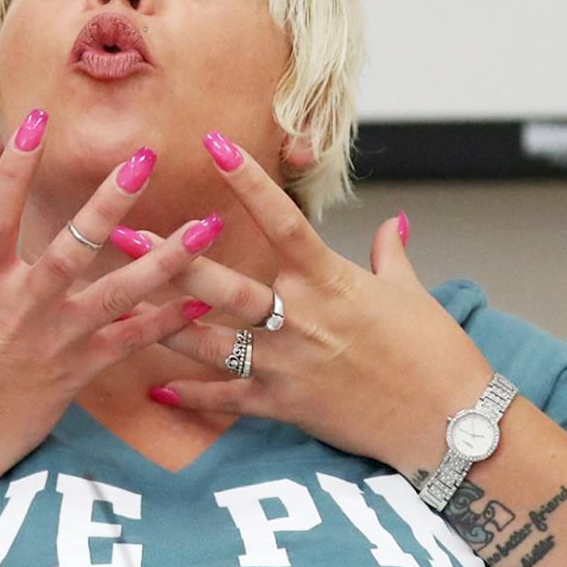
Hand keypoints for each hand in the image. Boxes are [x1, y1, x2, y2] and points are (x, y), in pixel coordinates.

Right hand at [0, 110, 217, 491]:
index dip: (16, 166)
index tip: (35, 122)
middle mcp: (21, 307)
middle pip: (73, 245)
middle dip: (111, 202)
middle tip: (144, 160)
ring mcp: (53, 340)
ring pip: (118, 292)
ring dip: (166, 259)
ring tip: (205, 227)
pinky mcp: (75, 374)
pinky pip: (130, 342)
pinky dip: (167, 321)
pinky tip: (202, 300)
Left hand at [147, 131, 490, 470]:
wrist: (450, 423)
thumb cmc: (435, 354)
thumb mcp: (412, 293)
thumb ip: (390, 255)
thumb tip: (393, 222)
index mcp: (329, 280)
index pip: (281, 219)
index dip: (246, 181)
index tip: (212, 143)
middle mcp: (298, 318)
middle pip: (223, 283)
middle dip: (170, 260)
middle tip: (120, 235)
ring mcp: (285, 363)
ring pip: (208, 342)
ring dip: (161, 323)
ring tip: (117, 306)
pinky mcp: (282, 405)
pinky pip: (225, 399)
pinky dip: (190, 395)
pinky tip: (154, 388)